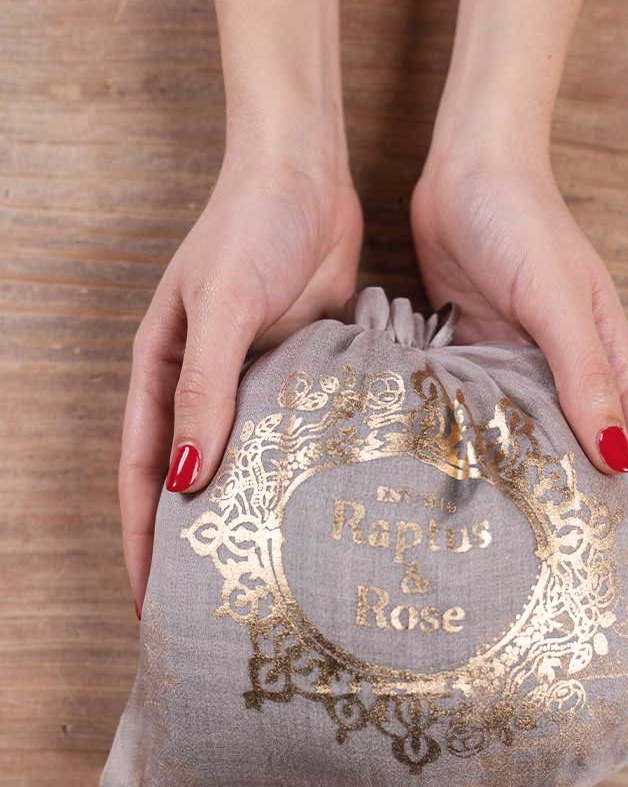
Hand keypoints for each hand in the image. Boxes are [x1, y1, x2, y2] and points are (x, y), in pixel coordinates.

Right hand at [119, 150, 362, 612]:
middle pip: (192, 483)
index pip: (143, 475)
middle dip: (196, 546)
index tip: (151, 604)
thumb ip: (203, 391)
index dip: (143, 541)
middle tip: (214, 611)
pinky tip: (325, 517)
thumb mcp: (219, 310)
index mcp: (162, 375)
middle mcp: (205, 389)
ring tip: (275, 581)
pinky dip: (305, 477)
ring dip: (256, 519)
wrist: (307, 174)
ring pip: (250, 469)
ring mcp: (256, 386)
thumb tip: (185, 479)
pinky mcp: (304, 378)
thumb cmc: (248, 228)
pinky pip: (299, 440)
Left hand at [411, 156, 627, 596]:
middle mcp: (573, 381)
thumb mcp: (557, 302)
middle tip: (582, 595)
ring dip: (536, 508)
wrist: (461, 173)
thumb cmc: (520, 222)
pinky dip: (483, 468)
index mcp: (611, 367)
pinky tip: (462, 505)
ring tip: (520, 571)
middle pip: (596, 472)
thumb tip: (616, 460)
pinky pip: (485, 431)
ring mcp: (523, 378)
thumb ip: (584, 376)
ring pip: (538, 459)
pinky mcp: (477, 369)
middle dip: (598, 531)